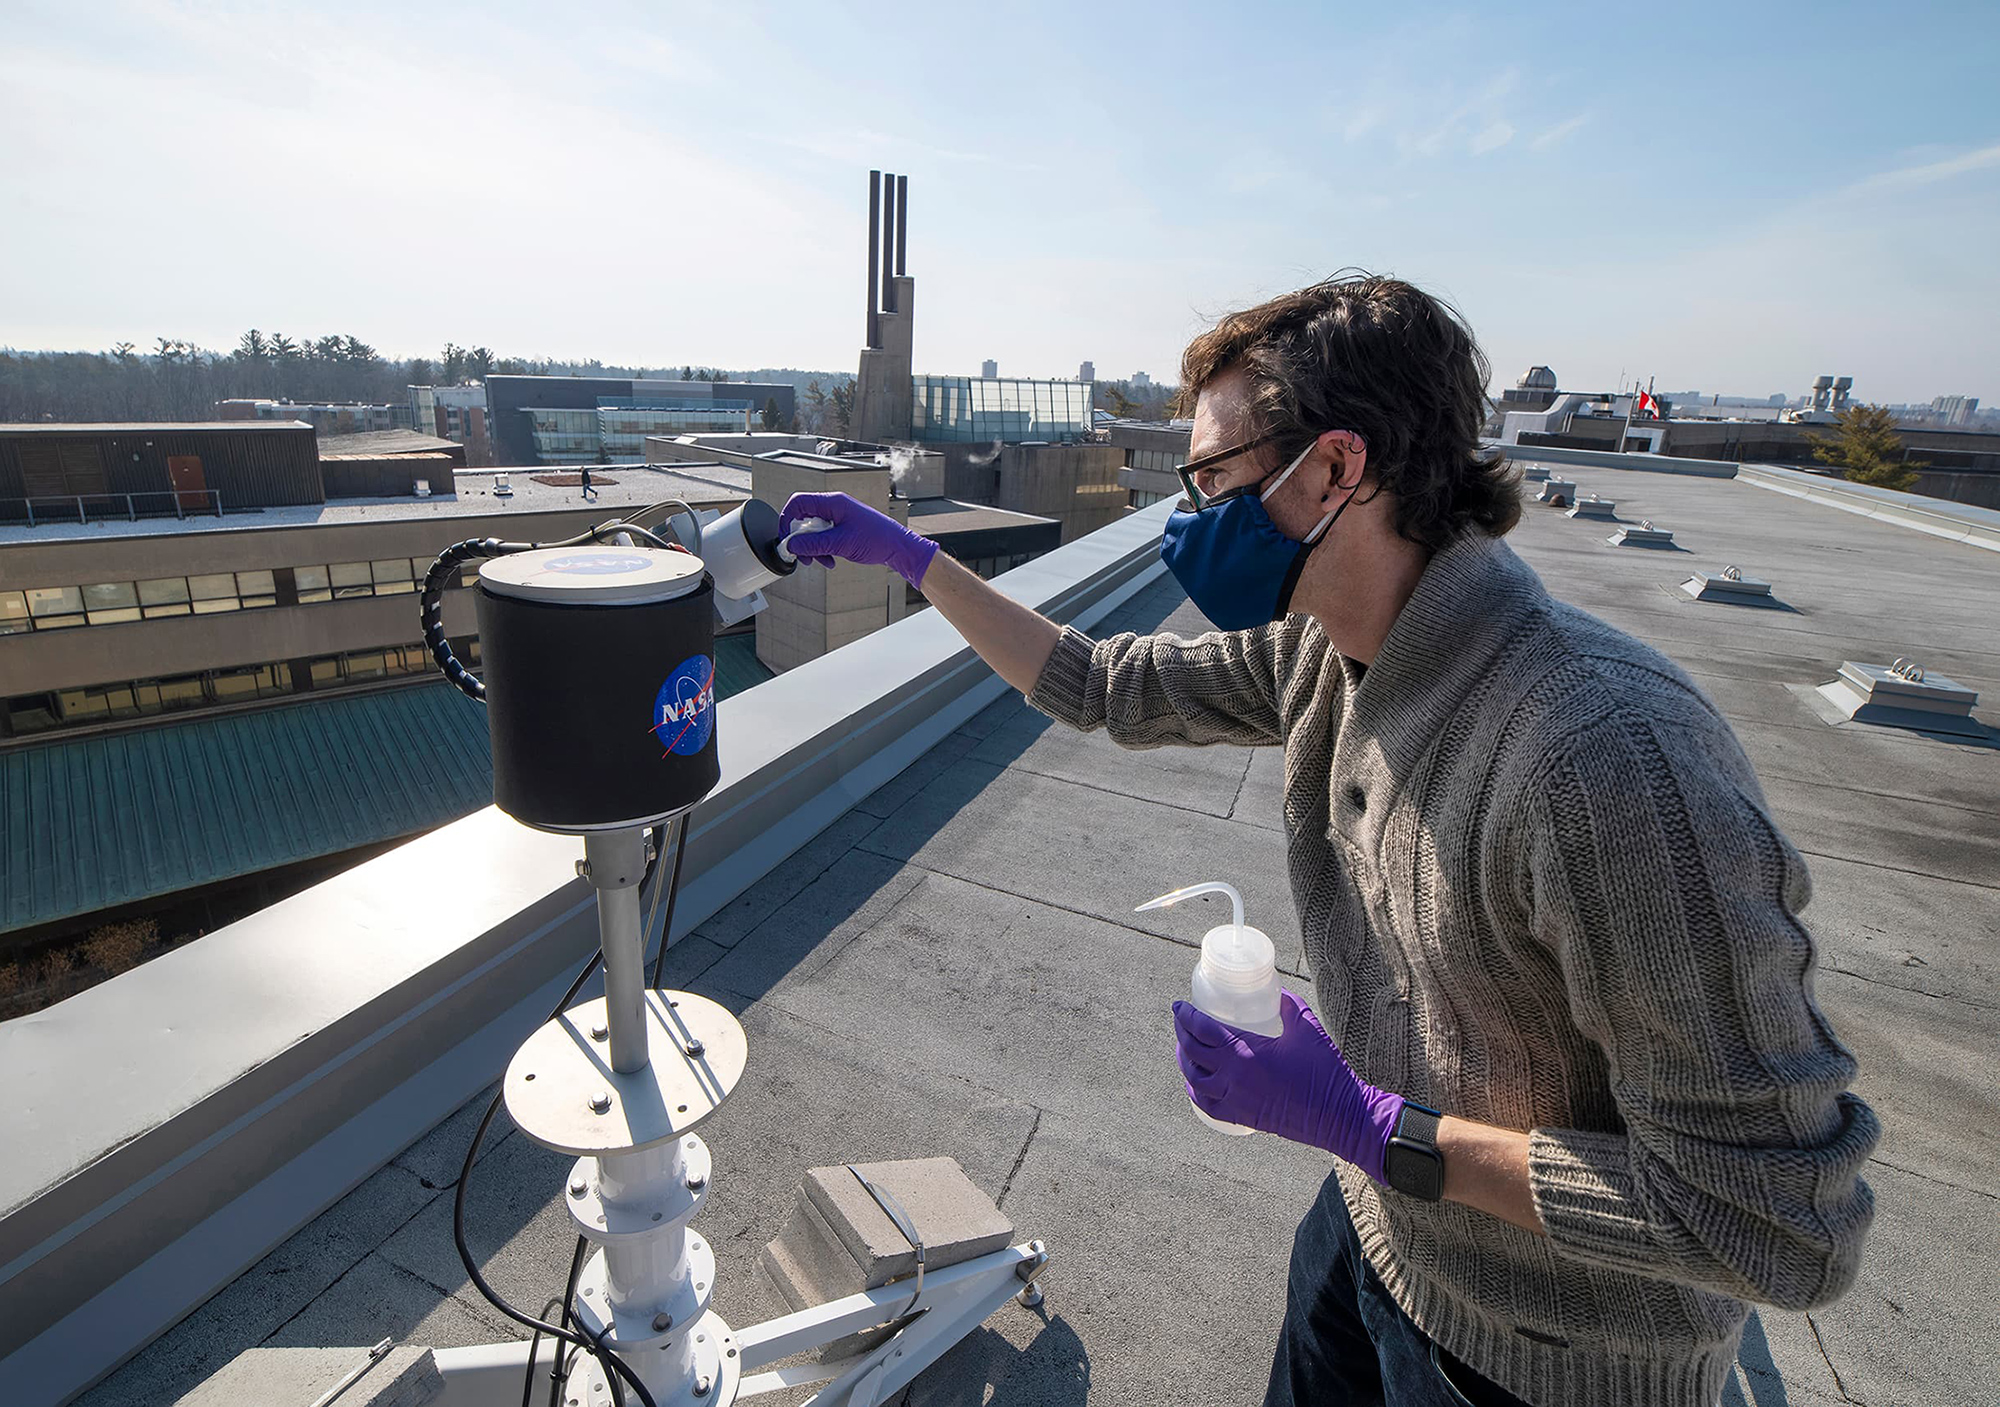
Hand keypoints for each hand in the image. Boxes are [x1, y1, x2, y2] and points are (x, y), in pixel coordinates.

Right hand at [780, 492, 938, 589]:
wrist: (897, 547)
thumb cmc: (877, 539)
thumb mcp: (841, 544)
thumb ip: (814, 544)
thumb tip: (791, 545)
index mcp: (832, 502)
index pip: (798, 503)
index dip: (787, 520)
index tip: (786, 539)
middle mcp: (833, 507)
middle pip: (803, 518)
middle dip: (800, 539)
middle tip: (802, 557)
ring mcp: (837, 518)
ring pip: (812, 530)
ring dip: (811, 548)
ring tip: (820, 561)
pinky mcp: (841, 529)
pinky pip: (822, 537)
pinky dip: (822, 550)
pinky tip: (830, 561)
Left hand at [1173, 990, 1403, 1181]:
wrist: (1340, 1115)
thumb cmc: (1325, 1071)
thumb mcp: (1306, 1028)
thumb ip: (1289, 1006)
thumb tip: (1278, 993)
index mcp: (1246, 1051)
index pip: (1203, 1029)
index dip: (1186, 1016)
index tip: (1178, 1006)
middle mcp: (1233, 1076)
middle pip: (1193, 1052)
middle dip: (1182, 1034)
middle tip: (1181, 1023)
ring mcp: (1236, 1099)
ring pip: (1195, 1080)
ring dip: (1185, 1063)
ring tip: (1185, 1051)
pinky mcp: (1243, 1117)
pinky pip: (1208, 1106)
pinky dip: (1196, 1093)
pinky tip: (1195, 1085)